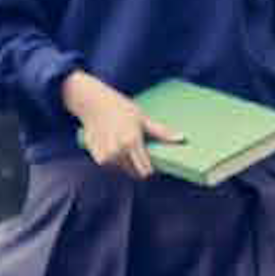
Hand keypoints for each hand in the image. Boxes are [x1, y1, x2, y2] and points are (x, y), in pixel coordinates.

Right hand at [63, 71, 180, 179]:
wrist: (92, 102)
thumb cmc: (119, 107)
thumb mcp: (142, 117)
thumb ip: (161, 132)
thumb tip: (182, 138)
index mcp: (131, 142)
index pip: (146, 170)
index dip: (152, 169)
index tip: (154, 162)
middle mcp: (118, 152)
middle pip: (135, 173)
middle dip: (139, 167)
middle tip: (139, 153)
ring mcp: (105, 156)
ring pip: (122, 170)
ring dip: (126, 164)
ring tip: (125, 146)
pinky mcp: (97, 157)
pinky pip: (111, 166)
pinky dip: (114, 161)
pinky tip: (114, 146)